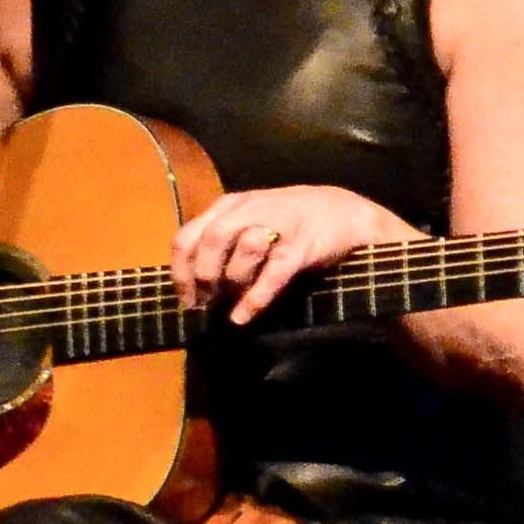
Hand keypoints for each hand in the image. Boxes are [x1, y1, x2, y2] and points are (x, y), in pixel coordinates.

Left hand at [173, 184, 416, 326]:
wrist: (342, 212)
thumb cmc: (287, 224)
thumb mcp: (246, 225)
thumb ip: (221, 248)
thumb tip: (195, 290)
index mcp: (226, 207)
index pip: (187, 236)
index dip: (180, 272)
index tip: (185, 300)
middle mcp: (248, 210)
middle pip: (210, 240)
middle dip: (203, 277)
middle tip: (207, 303)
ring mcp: (278, 224)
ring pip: (244, 249)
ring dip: (233, 280)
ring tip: (232, 301)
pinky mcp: (302, 244)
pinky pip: (275, 271)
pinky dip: (256, 297)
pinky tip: (244, 316)